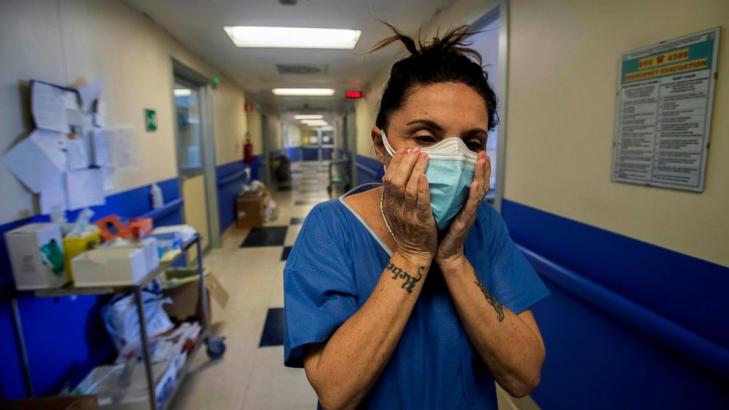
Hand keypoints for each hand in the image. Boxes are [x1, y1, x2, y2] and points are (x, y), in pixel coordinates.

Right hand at [382, 147, 436, 261]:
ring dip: (415, 170)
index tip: (403, 150)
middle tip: (415, 149)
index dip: (396, 163)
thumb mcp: (396, 211)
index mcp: (390, 204)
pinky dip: (422, 189)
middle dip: (405, 162)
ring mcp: (408, 215)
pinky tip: (425, 176)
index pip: (388, 178)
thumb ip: (395, 195)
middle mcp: (396, 208)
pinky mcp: (421, 221)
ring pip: (408, 188)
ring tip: (424, 156)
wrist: (413, 254)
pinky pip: (420, 203)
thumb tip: (394, 175)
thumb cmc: (407, 231)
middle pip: (396, 180)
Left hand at [436, 151, 490, 267]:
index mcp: (465, 202)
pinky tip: (474, 184)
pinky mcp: (464, 223)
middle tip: (483, 153)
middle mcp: (470, 206)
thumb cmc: (441, 230)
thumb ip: (444, 194)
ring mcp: (469, 214)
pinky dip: (473, 194)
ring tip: (482, 162)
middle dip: (483, 167)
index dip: (479, 167)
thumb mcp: (443, 208)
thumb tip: (436, 175)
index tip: (479, 152)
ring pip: (479, 192)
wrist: (443, 253)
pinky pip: (470, 207)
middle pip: (481, 183)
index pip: (475, 181)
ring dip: (481, 175)